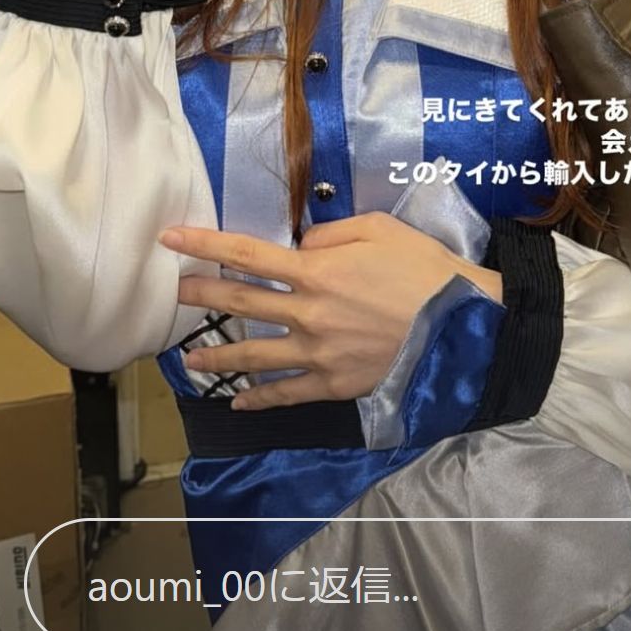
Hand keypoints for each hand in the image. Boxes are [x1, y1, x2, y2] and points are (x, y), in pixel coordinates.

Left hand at [160, 213, 502, 408]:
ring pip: (254, 357)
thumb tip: (300, 247)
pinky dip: (259, 400)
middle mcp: (308, 313)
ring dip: (217, 357)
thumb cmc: (422, 268)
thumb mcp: (379, 228)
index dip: (205, 245)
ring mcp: (318, 354)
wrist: (459, 324)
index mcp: (317, 271)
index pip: (247, 253)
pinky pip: (287, 395)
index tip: (171, 238)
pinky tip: (238, 403)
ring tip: (188, 357)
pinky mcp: (333, 385)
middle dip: (202, 296)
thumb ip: (331, 233)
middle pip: (241, 303)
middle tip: (174, 293)